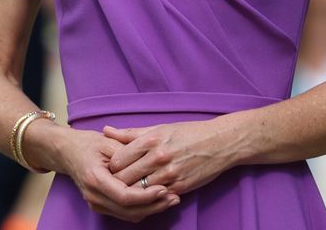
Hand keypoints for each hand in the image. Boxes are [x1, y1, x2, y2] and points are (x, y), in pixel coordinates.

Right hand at [28, 125, 180, 222]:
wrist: (66, 151)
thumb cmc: (87, 143)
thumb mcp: (107, 142)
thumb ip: (127, 154)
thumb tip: (150, 166)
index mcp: (95, 178)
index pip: (125, 196)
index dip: (147, 196)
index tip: (164, 188)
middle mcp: (93, 196)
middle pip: (129, 211)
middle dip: (155, 205)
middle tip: (174, 197)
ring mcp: (95, 203)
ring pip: (129, 215)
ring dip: (152, 209)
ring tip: (171, 199)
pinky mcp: (100, 206)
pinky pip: (125, 213)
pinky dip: (143, 209)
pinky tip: (157, 200)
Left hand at [104, 120, 235, 196]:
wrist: (219, 143)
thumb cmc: (187, 133)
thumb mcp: (158, 129)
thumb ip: (130, 133)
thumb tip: (106, 130)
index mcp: (150, 140)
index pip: (118, 160)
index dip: (111, 166)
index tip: (112, 168)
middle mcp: (158, 157)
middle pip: (125, 177)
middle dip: (117, 182)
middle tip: (114, 183)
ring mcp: (170, 174)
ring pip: (139, 190)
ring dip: (131, 192)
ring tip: (127, 190)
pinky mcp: (181, 187)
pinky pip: (157, 197)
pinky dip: (149, 197)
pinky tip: (146, 194)